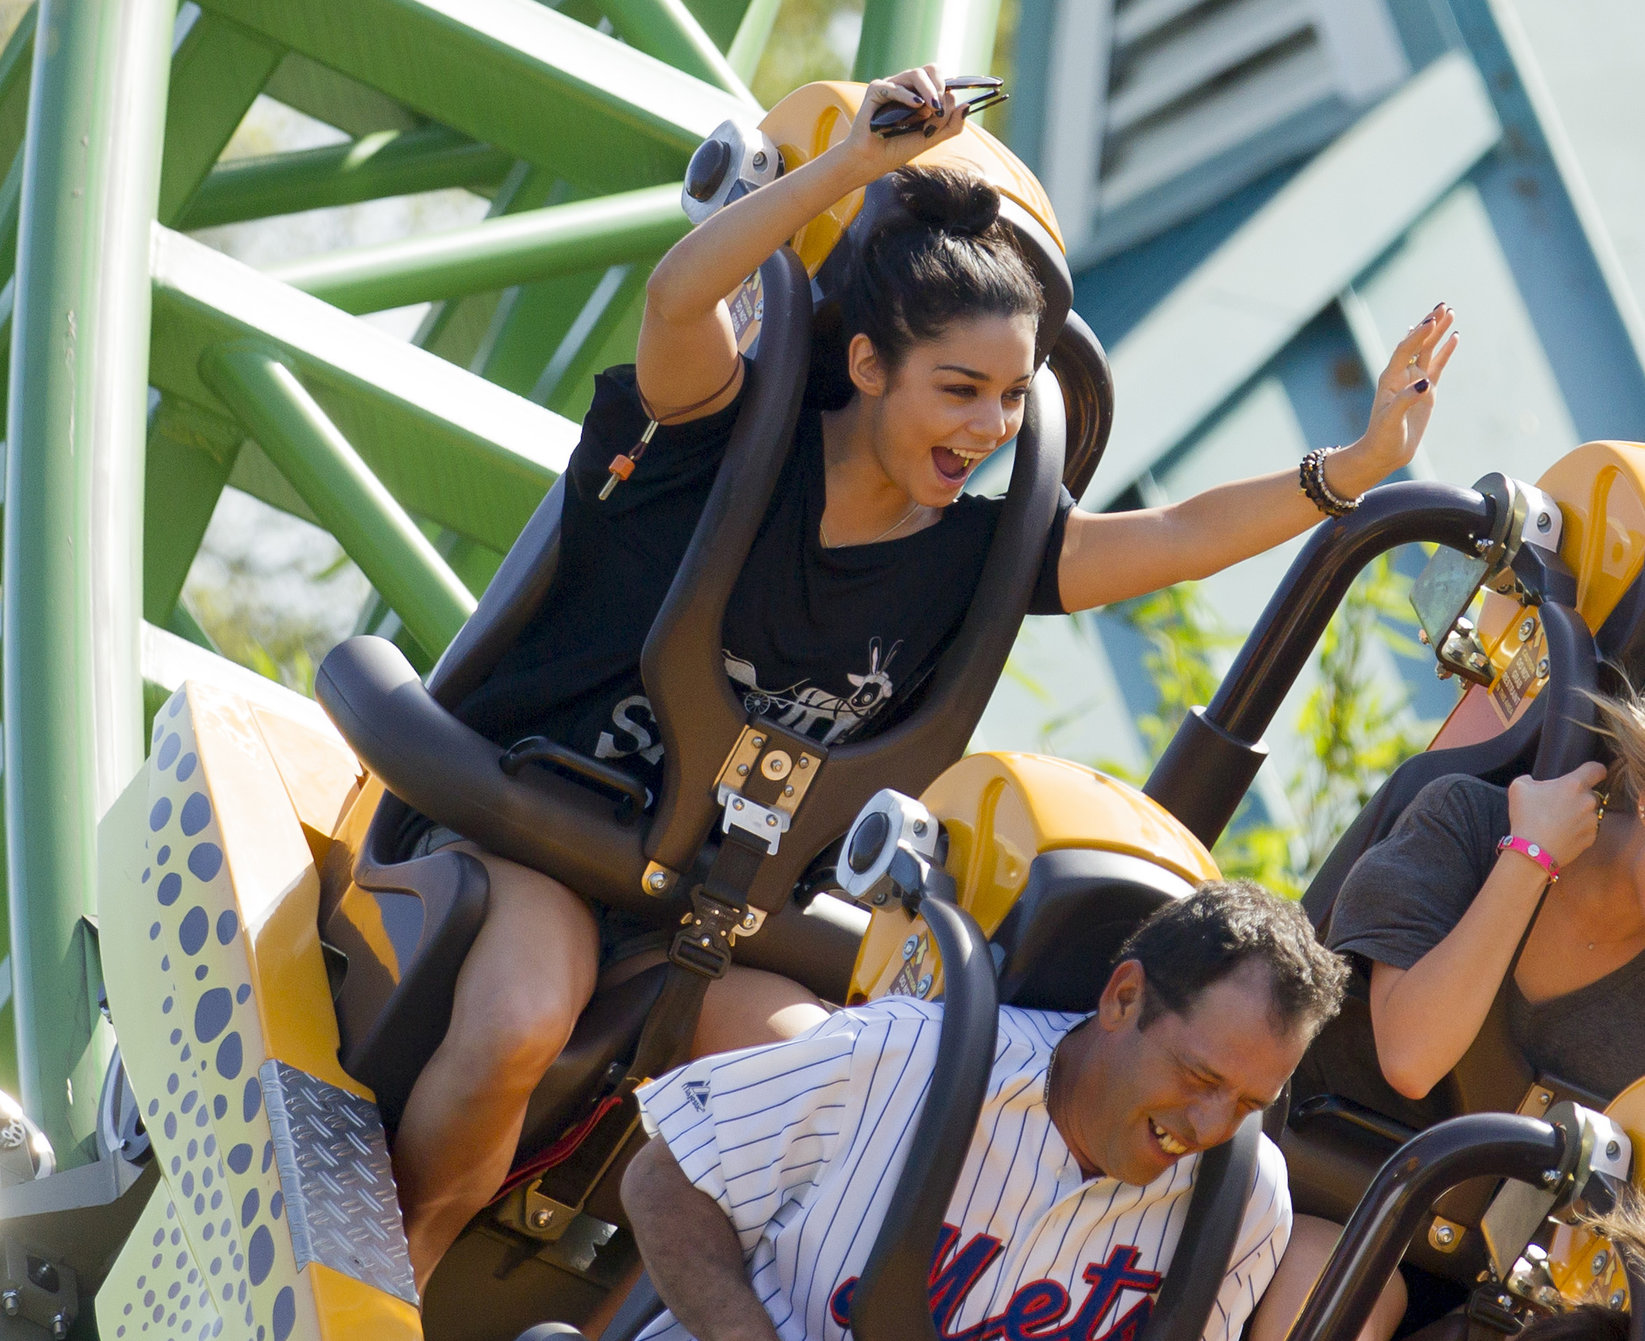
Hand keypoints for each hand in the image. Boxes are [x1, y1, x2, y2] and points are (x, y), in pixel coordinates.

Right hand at [840, 65, 966, 179]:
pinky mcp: (876, 90)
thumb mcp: (931, 138)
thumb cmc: (898, 148)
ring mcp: (891, 86)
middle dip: (939, 85)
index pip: (940, 79)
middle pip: (930, 70)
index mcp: (920, 94)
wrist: (873, 161)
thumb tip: (967, 105)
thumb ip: (951, 125)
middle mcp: (906, 87)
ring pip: (915, 74)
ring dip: (928, 90)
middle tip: (940, 106)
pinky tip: (916, 106)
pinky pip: (894, 87)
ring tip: (932, 107)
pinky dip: (907, 96)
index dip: (949, 87)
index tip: (951, 105)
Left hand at [1326, 303, 1459, 496]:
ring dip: (1438, 332)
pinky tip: (1455, 337)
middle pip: (1417, 343)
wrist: (1385, 452)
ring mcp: (1415, 381)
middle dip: (1429, 324)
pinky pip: (1437, 365)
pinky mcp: (1426, 390)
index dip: (1417, 335)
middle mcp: (1402, 375)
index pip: (1405, 350)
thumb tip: (1425, 382)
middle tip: (1443, 305)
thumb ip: (1406, 400)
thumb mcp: (1392, 420)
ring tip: (1450, 312)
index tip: (1431, 320)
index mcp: (1390, 378)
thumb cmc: (1383, 437)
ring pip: (1428, 350)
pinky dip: (1445, 351)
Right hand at [1506, 761, 1608, 869]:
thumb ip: (1531, 779)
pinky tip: (1561, 833)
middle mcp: (1588, 801)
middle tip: (1558, 803)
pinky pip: (1587, 829)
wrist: (1533, 851)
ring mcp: (1592, 821)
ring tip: (1558, 821)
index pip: (1597, 769)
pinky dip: (1577, 829)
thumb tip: (1533, 781)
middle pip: (1591, 793)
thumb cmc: (1526, 817)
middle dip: (1577, 796)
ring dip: (1578, 813)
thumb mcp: (1518, 788)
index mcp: (1574, 784)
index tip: (1587, 774)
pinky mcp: (1591, 838)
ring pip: (1589, 812)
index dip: (1593, 770)